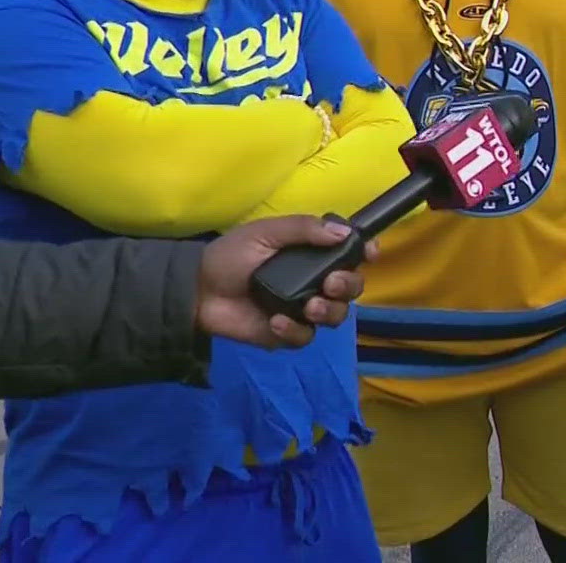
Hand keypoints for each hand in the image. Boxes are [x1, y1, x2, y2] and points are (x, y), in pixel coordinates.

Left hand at [196, 216, 376, 348]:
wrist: (197, 291)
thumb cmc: (231, 255)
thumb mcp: (266, 233)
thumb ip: (303, 229)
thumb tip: (343, 232)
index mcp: (311, 254)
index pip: (349, 253)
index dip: (364, 252)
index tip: (369, 253)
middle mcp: (313, 281)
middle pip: (352, 287)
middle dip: (349, 285)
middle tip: (332, 284)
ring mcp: (302, 309)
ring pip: (336, 315)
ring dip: (330, 311)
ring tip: (310, 306)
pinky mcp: (286, 334)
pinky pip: (305, 337)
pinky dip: (295, 330)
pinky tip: (277, 321)